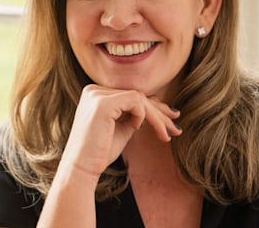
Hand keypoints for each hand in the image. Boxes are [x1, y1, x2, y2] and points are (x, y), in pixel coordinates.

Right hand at [59, 84, 181, 179]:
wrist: (82, 168)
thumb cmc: (100, 152)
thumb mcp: (122, 127)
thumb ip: (134, 114)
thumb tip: (158, 106)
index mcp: (96, 94)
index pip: (130, 96)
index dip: (153, 107)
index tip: (171, 120)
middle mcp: (94, 90)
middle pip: (137, 95)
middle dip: (160, 113)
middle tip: (176, 129)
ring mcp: (97, 94)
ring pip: (139, 98)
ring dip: (156, 117)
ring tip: (165, 135)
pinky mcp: (102, 102)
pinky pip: (135, 101)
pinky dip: (142, 115)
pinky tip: (136, 128)